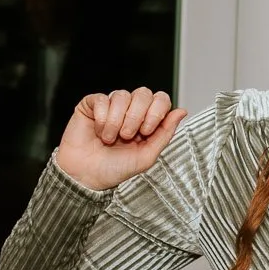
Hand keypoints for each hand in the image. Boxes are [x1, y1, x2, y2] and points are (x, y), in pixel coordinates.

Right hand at [54, 88, 186, 190]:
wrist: (86, 176)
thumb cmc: (114, 168)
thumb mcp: (146, 156)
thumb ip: (165, 133)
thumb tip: (181, 111)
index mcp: (146, 120)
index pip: (160, 99)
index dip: (156, 112)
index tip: (146, 132)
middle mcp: (130, 110)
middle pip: (143, 93)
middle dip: (136, 116)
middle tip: (127, 135)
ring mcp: (110, 105)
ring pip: (121, 95)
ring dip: (116, 121)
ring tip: (109, 138)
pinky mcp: (91, 105)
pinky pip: (101, 99)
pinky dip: (101, 118)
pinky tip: (98, 131)